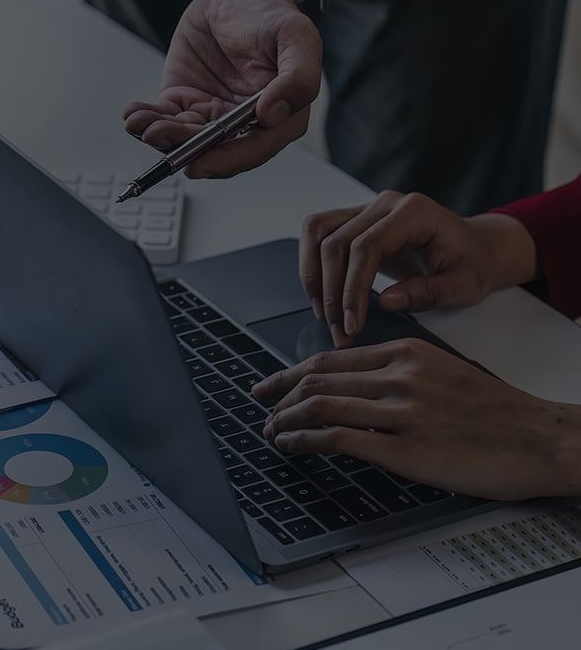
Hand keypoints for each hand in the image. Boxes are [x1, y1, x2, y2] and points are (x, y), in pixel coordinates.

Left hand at [123, 0, 321, 177]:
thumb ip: (298, 78)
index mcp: (280, 118)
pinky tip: (134, 115)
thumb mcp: (295, 36)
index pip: (253, 150)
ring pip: (184, 139)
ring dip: (161, 136)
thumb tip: (272, 115)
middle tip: (160, 137)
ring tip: (142, 124)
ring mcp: (213, 116)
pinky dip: (147, 121)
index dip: (225, 161)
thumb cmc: (270, 12)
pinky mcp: (185, 104)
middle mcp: (245, 125)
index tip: (199, 163)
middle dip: (183, 149)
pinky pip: (165, 119)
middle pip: (213, 151)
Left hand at [254, 340, 580, 500]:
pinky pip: (339, 439)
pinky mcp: (406, 447)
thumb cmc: (495, 410)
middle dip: (280, 394)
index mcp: (405, 352)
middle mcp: (397, 375)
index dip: (291, 372)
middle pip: (318, 379)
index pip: (330, 358)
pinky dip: (305, 441)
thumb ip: (400, 372)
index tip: (271, 383)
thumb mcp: (444, 371)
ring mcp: (400, 411)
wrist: (541, 438)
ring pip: (322, 406)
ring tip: (270, 430)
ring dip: (286, 418)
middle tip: (260, 405)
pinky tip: (291, 446)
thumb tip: (359, 385)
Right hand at [300, 190, 536, 347]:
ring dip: (312, 274)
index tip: (351, 323)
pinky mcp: (356, 219)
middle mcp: (385, 203)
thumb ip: (426, 293)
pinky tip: (320, 293)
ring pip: (317, 231)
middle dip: (331, 290)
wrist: (477, 248)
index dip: (352, 288)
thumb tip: (385, 301)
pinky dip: (312, 263)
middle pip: (336, 241)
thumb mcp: (463, 286)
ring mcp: (367, 208)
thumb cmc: (472, 265)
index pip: (366, 246)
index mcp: (414, 212)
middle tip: (338, 328)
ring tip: (323, 312)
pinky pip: (319, 233)